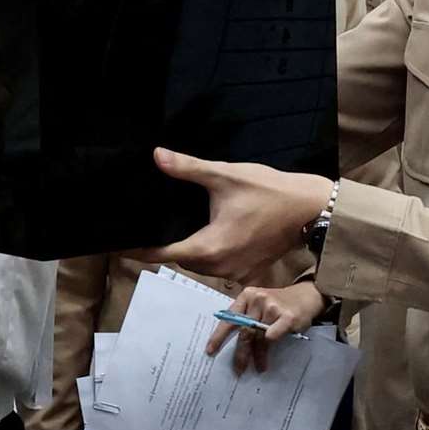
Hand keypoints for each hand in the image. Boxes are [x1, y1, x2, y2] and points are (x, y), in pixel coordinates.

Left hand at [136, 150, 331, 278]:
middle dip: (163, 246)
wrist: (310, 208)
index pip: (162, 253)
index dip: (138, 249)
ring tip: (171, 228)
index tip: (117, 244)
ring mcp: (235, 273)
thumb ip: (188, 168)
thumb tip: (157, 156)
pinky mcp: (248, 272)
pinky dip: (209, 253)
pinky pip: (218, 266)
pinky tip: (206, 233)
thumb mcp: (225, 175)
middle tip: (144, 227)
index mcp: (208, 248)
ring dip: (187, 249)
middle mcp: (218, 268)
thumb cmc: (268, 190)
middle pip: (179, 259)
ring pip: (198, 264)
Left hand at [204, 282, 330, 372]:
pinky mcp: (287, 317)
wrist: (307, 295)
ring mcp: (272, 307)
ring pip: (258, 337)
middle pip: (244, 331)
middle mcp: (258, 299)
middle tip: (238, 369)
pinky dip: (268, 349)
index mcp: (247, 296)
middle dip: (240, 353)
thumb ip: (247, 317)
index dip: (219, 336)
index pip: (229, 319)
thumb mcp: (259, 304)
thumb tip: (233, 343)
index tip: (210, 351)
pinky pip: (272, 337)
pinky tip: (267, 360)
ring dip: (257, 356)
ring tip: (258, 368)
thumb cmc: (279, 303)